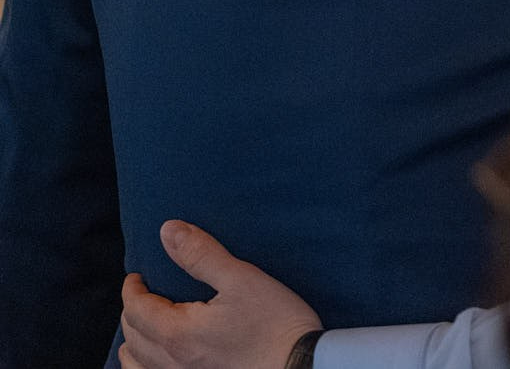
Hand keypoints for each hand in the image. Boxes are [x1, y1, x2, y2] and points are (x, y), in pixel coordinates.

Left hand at [120, 221, 321, 368]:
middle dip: (132, 311)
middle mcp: (170, 362)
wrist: (300, 365)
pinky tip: (156, 358)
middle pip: (132, 336)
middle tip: (145, 294)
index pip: (136, 309)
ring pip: (134, 364)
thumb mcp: (242, 279)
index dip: (132, 289)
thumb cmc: (275, 323)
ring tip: (145, 327)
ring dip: (133, 342)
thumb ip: (201, 255)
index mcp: (177, 332)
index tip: (138, 276)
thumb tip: (168, 231)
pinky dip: (142, 365)